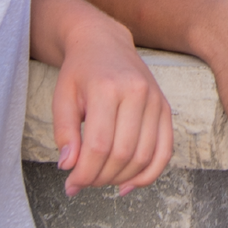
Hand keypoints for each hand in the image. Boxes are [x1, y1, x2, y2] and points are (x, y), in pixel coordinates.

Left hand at [53, 18, 173, 196]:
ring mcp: (155, 100)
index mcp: (107, 88)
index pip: (99, 145)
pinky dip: (149, 174)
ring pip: (144, 156)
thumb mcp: (62, 98)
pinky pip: (165, 151)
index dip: (84, 172)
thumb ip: (64, 133)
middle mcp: (136, 93)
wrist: (104, 43)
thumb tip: (69, 167)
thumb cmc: (80, 72)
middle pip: (122, 153)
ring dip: (121, 179)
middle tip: (83, 182)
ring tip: (101, 180)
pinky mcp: (165, 108)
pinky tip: (129, 184)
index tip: (71, 184)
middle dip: (100, 177)